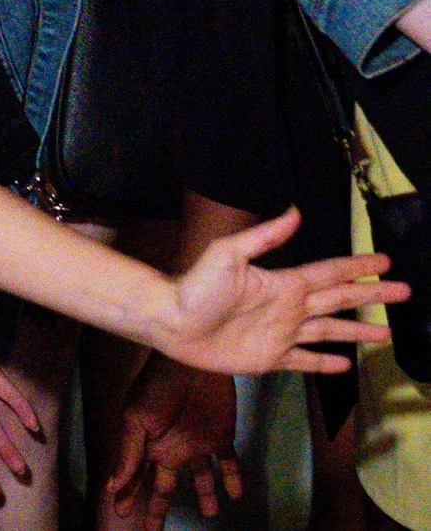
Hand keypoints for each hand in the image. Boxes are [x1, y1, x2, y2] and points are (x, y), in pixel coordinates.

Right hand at [102, 352, 238, 527]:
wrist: (191, 362)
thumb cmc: (156, 385)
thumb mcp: (136, 419)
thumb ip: (129, 454)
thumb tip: (113, 486)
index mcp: (148, 445)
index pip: (138, 477)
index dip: (129, 496)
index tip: (121, 513)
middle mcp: (172, 448)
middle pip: (165, 485)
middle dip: (159, 508)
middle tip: (152, 530)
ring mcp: (197, 443)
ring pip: (201, 478)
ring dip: (205, 496)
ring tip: (209, 513)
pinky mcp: (220, 436)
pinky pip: (228, 463)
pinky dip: (232, 479)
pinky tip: (235, 494)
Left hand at [160, 206, 397, 373]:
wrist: (171, 321)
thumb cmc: (196, 286)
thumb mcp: (228, 253)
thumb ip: (264, 236)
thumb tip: (296, 212)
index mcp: (284, 283)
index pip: (331, 274)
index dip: (358, 269)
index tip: (385, 263)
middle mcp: (290, 308)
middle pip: (341, 301)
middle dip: (372, 296)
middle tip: (404, 293)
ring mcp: (283, 334)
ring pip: (330, 332)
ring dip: (358, 332)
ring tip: (386, 334)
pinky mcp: (272, 358)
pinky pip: (305, 361)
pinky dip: (325, 363)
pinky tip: (344, 364)